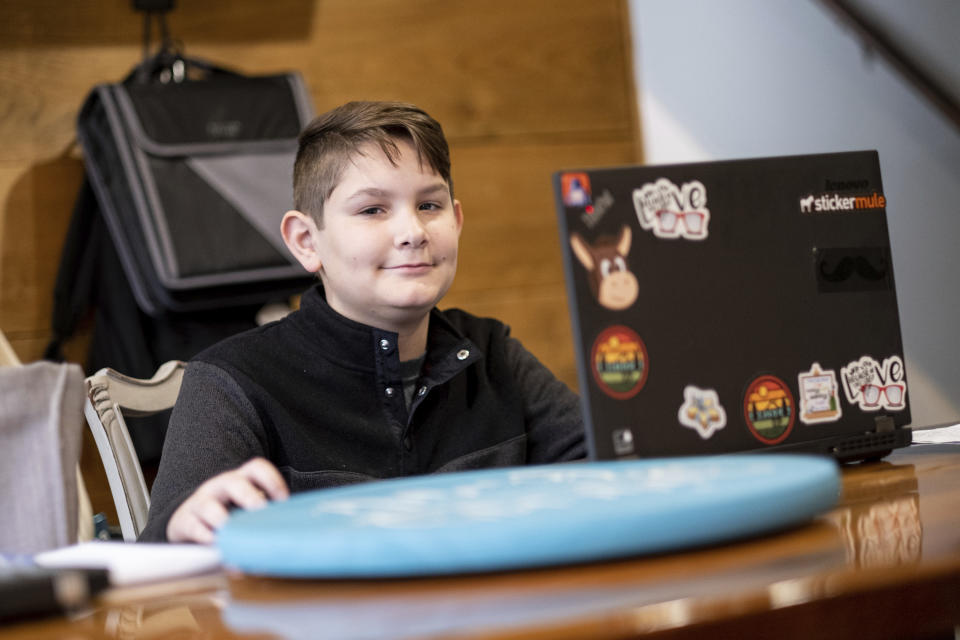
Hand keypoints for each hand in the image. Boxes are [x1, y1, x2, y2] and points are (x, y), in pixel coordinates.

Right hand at [166, 457, 288, 543]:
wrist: (190, 521)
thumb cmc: (229, 515)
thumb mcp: (245, 511)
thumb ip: (262, 519)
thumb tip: (283, 539)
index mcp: (241, 480)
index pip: (257, 468)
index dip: (272, 480)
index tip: (283, 500)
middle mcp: (221, 486)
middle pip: (234, 483)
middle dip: (248, 496)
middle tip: (259, 510)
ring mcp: (201, 502)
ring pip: (208, 505)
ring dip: (221, 517)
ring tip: (231, 529)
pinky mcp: (185, 521)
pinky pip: (192, 525)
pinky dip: (203, 535)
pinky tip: (214, 542)